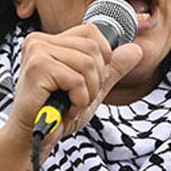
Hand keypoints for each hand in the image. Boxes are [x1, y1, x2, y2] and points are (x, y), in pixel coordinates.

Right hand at [6, 24, 142, 155]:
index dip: (102, 57)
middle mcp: (40, 40)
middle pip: (93, 49)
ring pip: (87, 64)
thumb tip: (137, 49)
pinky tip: (66, 109)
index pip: (92, 32)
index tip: (90, 81)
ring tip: (72, 104)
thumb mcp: (92, 87)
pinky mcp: (37, 67)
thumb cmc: (59, 113)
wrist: (33, 138)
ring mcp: (37, 52)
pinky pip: (77, 80)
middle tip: (79, 97)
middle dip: (96, 80)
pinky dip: (79, 100)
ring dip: (88, 92)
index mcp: (50, 41)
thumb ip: (112, 68)